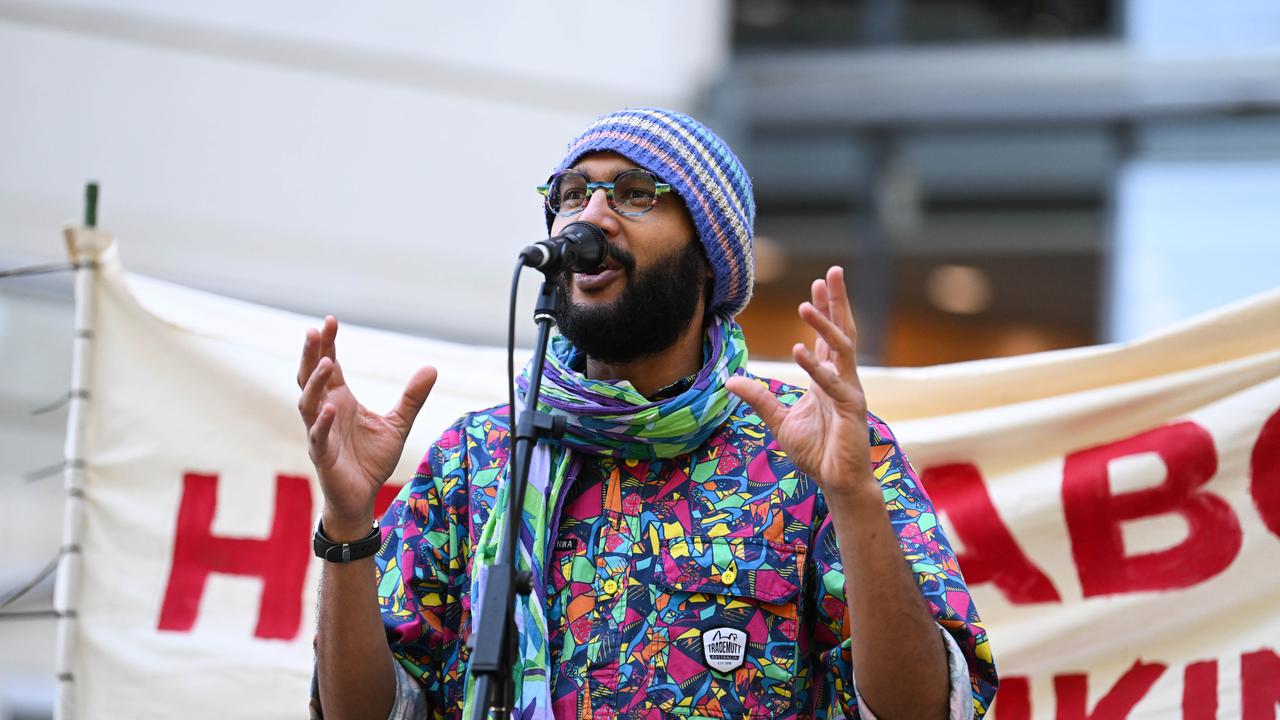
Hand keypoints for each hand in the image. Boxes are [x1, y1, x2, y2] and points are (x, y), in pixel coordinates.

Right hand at [297, 316, 437, 535]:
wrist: (362, 497)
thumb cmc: (372, 459)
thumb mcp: (398, 423)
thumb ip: (412, 397)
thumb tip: (432, 367)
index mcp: (340, 400)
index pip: (330, 366)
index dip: (328, 344)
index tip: (330, 320)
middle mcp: (325, 412)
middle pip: (311, 377)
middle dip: (311, 354)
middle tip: (313, 331)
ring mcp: (319, 433)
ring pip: (308, 403)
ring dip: (315, 383)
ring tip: (327, 362)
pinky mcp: (321, 455)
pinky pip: (318, 436)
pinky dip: (322, 423)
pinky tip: (330, 409)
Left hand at [725, 266, 871, 497]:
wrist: (836, 482)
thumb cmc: (816, 451)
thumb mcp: (779, 421)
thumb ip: (759, 398)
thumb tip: (730, 380)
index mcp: (828, 378)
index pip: (828, 336)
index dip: (824, 309)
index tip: (817, 284)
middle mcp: (842, 379)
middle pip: (842, 331)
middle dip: (837, 301)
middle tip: (833, 272)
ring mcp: (849, 392)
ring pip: (842, 349)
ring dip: (825, 325)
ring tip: (806, 304)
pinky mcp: (852, 411)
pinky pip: (834, 384)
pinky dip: (817, 368)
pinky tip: (801, 350)